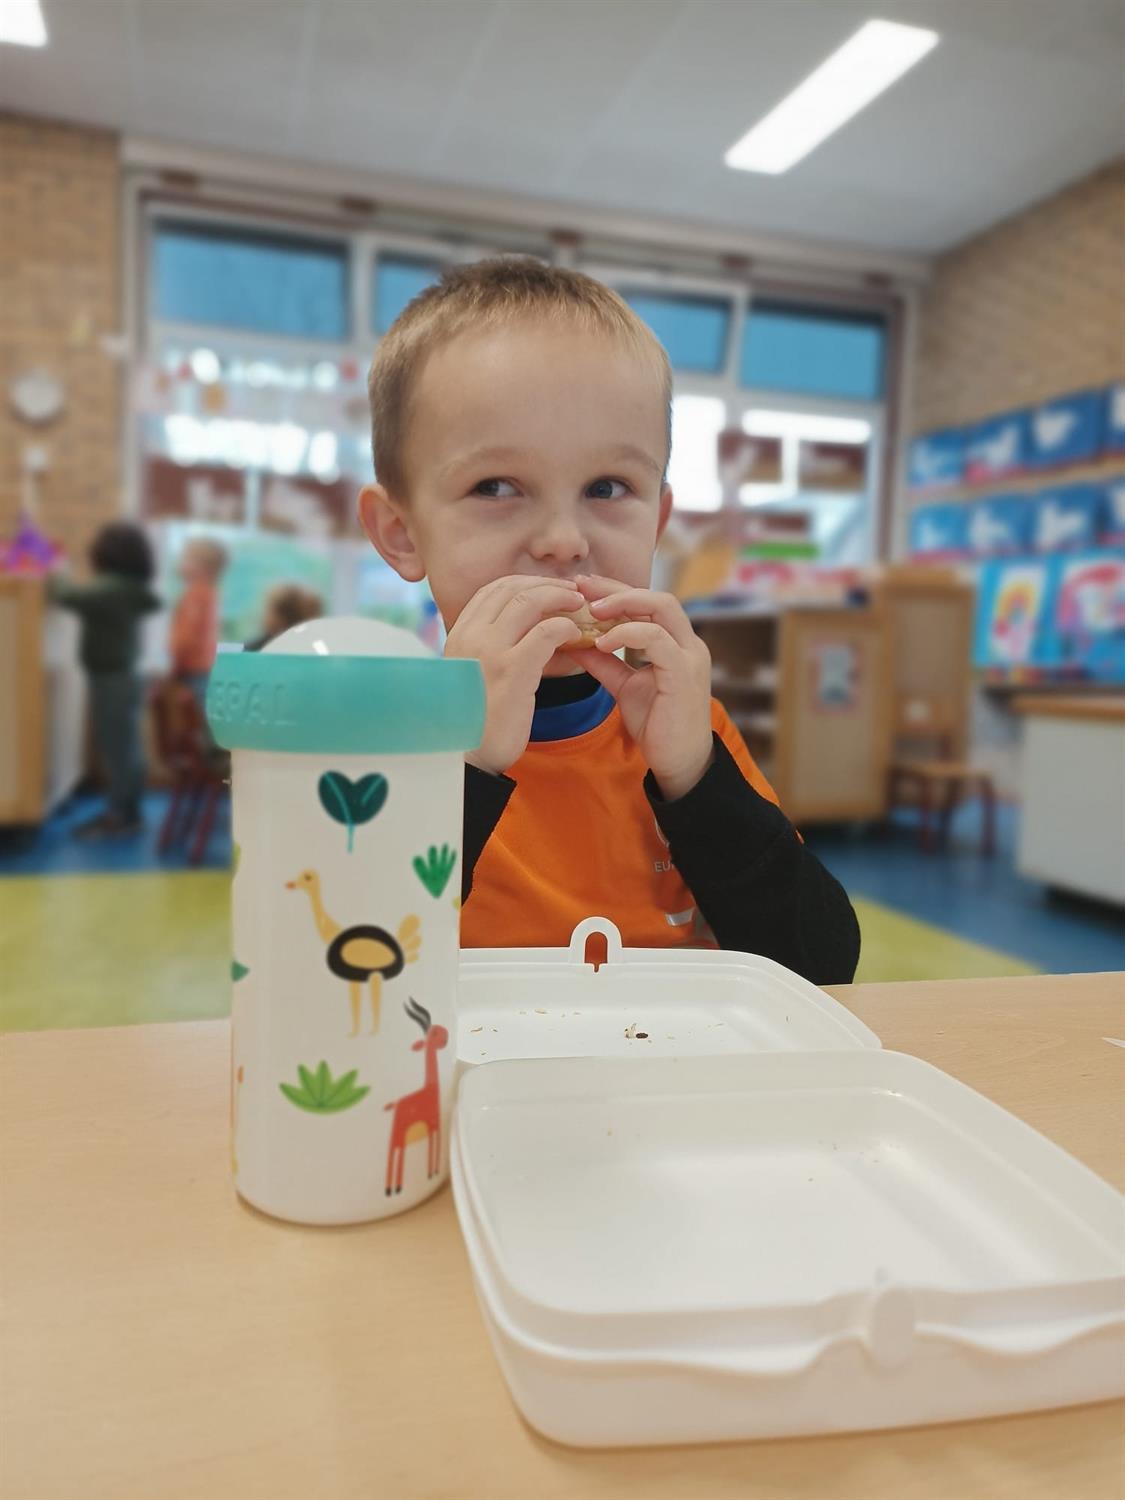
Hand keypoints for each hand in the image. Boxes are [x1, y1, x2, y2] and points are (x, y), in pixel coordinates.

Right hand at [444, 575, 583, 774]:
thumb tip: (520, 631)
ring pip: (530, 601)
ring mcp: (489, 650)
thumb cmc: (475, 721)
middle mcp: (470, 635)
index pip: (492, 590)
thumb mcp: (473, 675)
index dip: (524, 583)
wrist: (467, 758)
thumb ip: (488, 649)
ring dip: (560, 598)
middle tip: (572, 592)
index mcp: (459, 634)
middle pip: (512, 588)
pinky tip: (577, 636)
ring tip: (580, 606)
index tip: (548, 589)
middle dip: (546, 585)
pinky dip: (566, 627)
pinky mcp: (512, 669)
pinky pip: (547, 632)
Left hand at [570, 576, 713, 800]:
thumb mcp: (625, 686)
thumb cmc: (657, 724)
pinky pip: (657, 640)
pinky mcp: (683, 674)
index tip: (583, 587)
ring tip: (591, 611)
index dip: (616, 591)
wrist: (679, 763)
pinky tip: (602, 642)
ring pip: (661, 609)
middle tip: (582, 587)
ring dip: (623, 604)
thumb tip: (574, 642)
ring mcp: (689, 657)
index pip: (648, 602)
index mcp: (676, 642)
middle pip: (656, 597)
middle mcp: (688, 643)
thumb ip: (605, 663)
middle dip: (617, 589)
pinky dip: (628, 634)